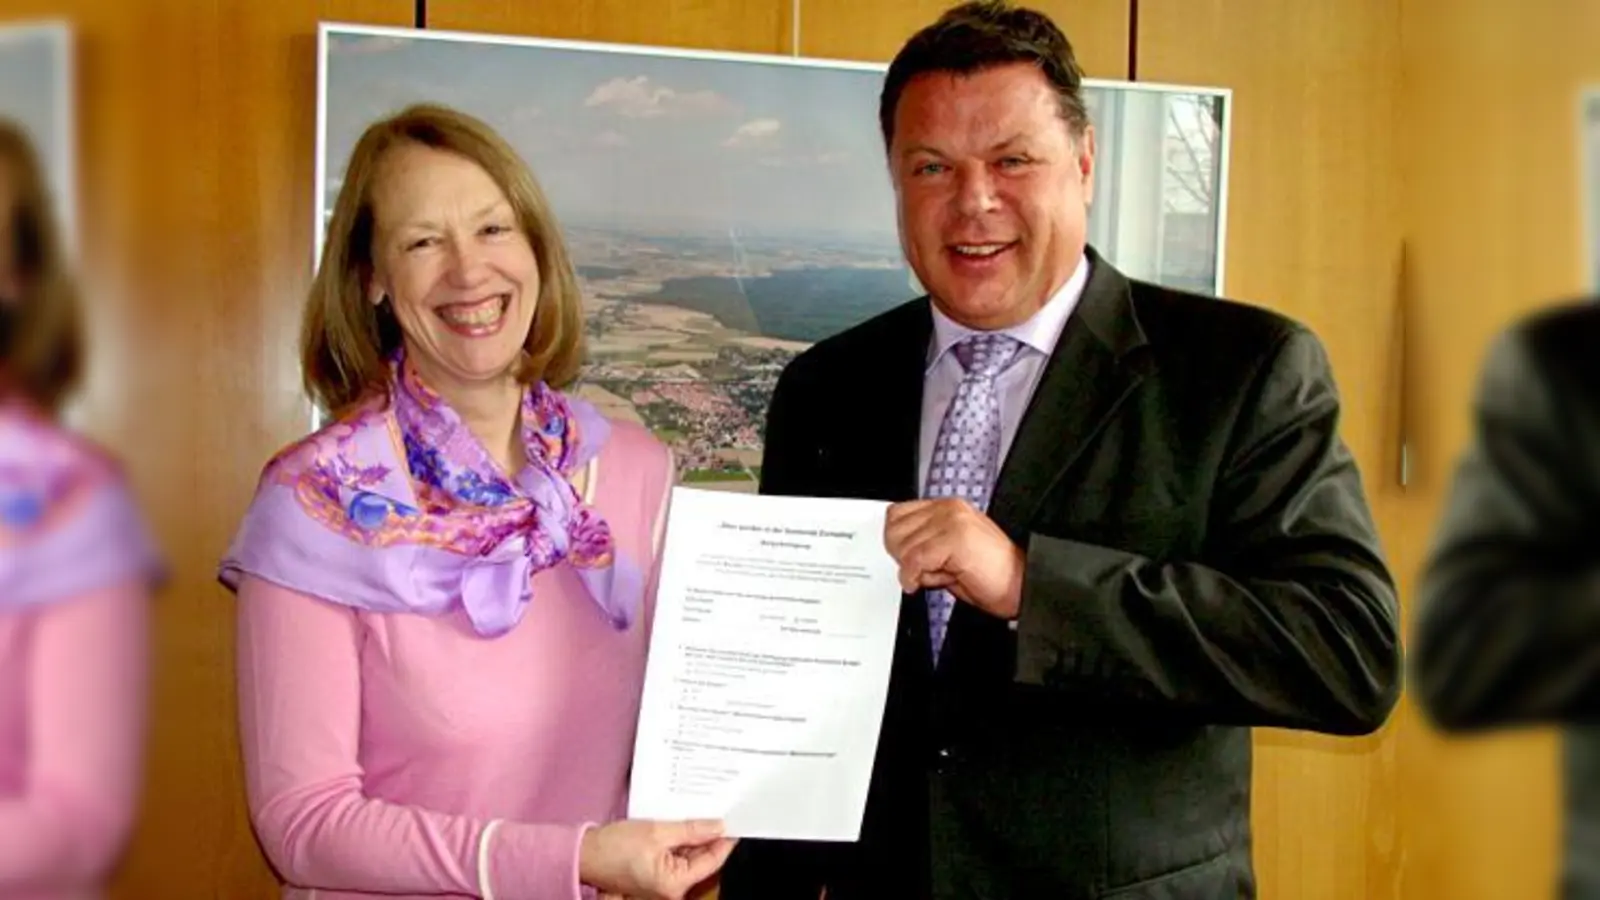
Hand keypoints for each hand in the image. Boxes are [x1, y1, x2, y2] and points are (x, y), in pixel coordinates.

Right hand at [579, 819, 737, 899]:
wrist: (585, 853)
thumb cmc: (614, 846)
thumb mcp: (658, 831)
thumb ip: (691, 830)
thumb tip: (717, 826)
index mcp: (674, 884)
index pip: (711, 860)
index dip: (724, 840)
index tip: (734, 821)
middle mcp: (671, 889)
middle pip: (700, 860)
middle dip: (707, 836)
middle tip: (717, 811)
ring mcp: (663, 884)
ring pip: (688, 858)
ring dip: (692, 838)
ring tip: (697, 814)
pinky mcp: (655, 876)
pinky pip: (675, 858)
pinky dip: (679, 843)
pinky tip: (681, 825)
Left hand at [884, 498, 1025, 618]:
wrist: (1024, 585)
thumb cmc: (992, 576)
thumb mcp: (949, 556)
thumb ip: (924, 546)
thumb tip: (899, 553)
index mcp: (947, 508)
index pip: (897, 515)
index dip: (898, 543)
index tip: (909, 561)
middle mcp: (949, 509)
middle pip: (894, 531)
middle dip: (905, 557)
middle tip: (930, 570)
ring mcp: (952, 521)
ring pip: (904, 547)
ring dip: (917, 569)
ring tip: (944, 573)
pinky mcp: (955, 538)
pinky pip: (915, 560)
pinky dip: (916, 577)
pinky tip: (935, 582)